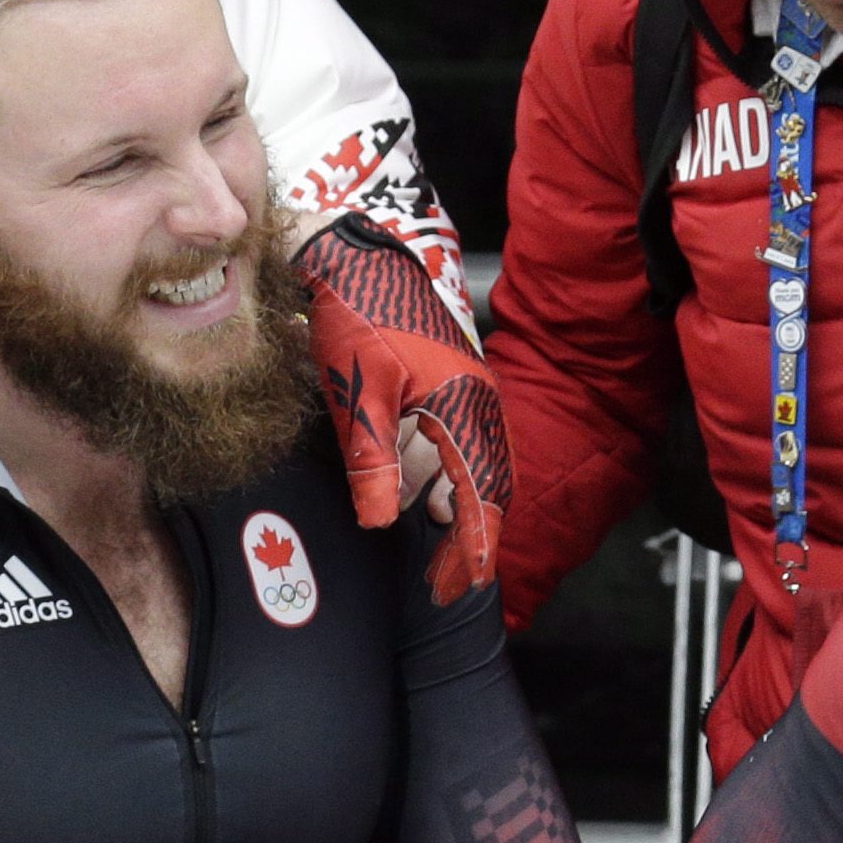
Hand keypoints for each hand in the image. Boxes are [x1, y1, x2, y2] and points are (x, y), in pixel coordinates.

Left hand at [298, 217, 509, 602]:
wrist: (354, 257)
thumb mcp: (358, 398)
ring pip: (475, 466)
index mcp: (464, 407)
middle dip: (469, 538)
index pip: (483, 494)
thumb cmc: (356, 318)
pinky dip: (449, 477)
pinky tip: (428, 493)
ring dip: (459, 510)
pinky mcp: (449, 384)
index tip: (467, 585)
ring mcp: (467, 392)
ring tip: (438, 550)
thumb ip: (373, 463)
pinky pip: (461, 443)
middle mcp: (477, 402)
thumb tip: (382, 521)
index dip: (476, 545)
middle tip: (448, 584)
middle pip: (488, 487)